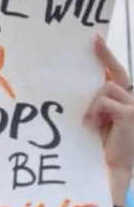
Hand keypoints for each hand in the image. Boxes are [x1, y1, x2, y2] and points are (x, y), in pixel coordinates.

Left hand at [83, 36, 133, 206]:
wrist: (114, 167)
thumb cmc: (102, 145)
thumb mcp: (96, 119)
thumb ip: (94, 103)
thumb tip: (77, 86)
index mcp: (123, 100)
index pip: (116, 73)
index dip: (106, 56)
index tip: (95, 39)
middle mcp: (132, 99)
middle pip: (116, 73)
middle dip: (104, 56)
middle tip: (93, 41)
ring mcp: (133, 105)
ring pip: (105, 88)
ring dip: (93, 104)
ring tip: (91, 122)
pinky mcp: (129, 114)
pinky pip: (105, 101)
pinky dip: (95, 112)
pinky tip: (94, 125)